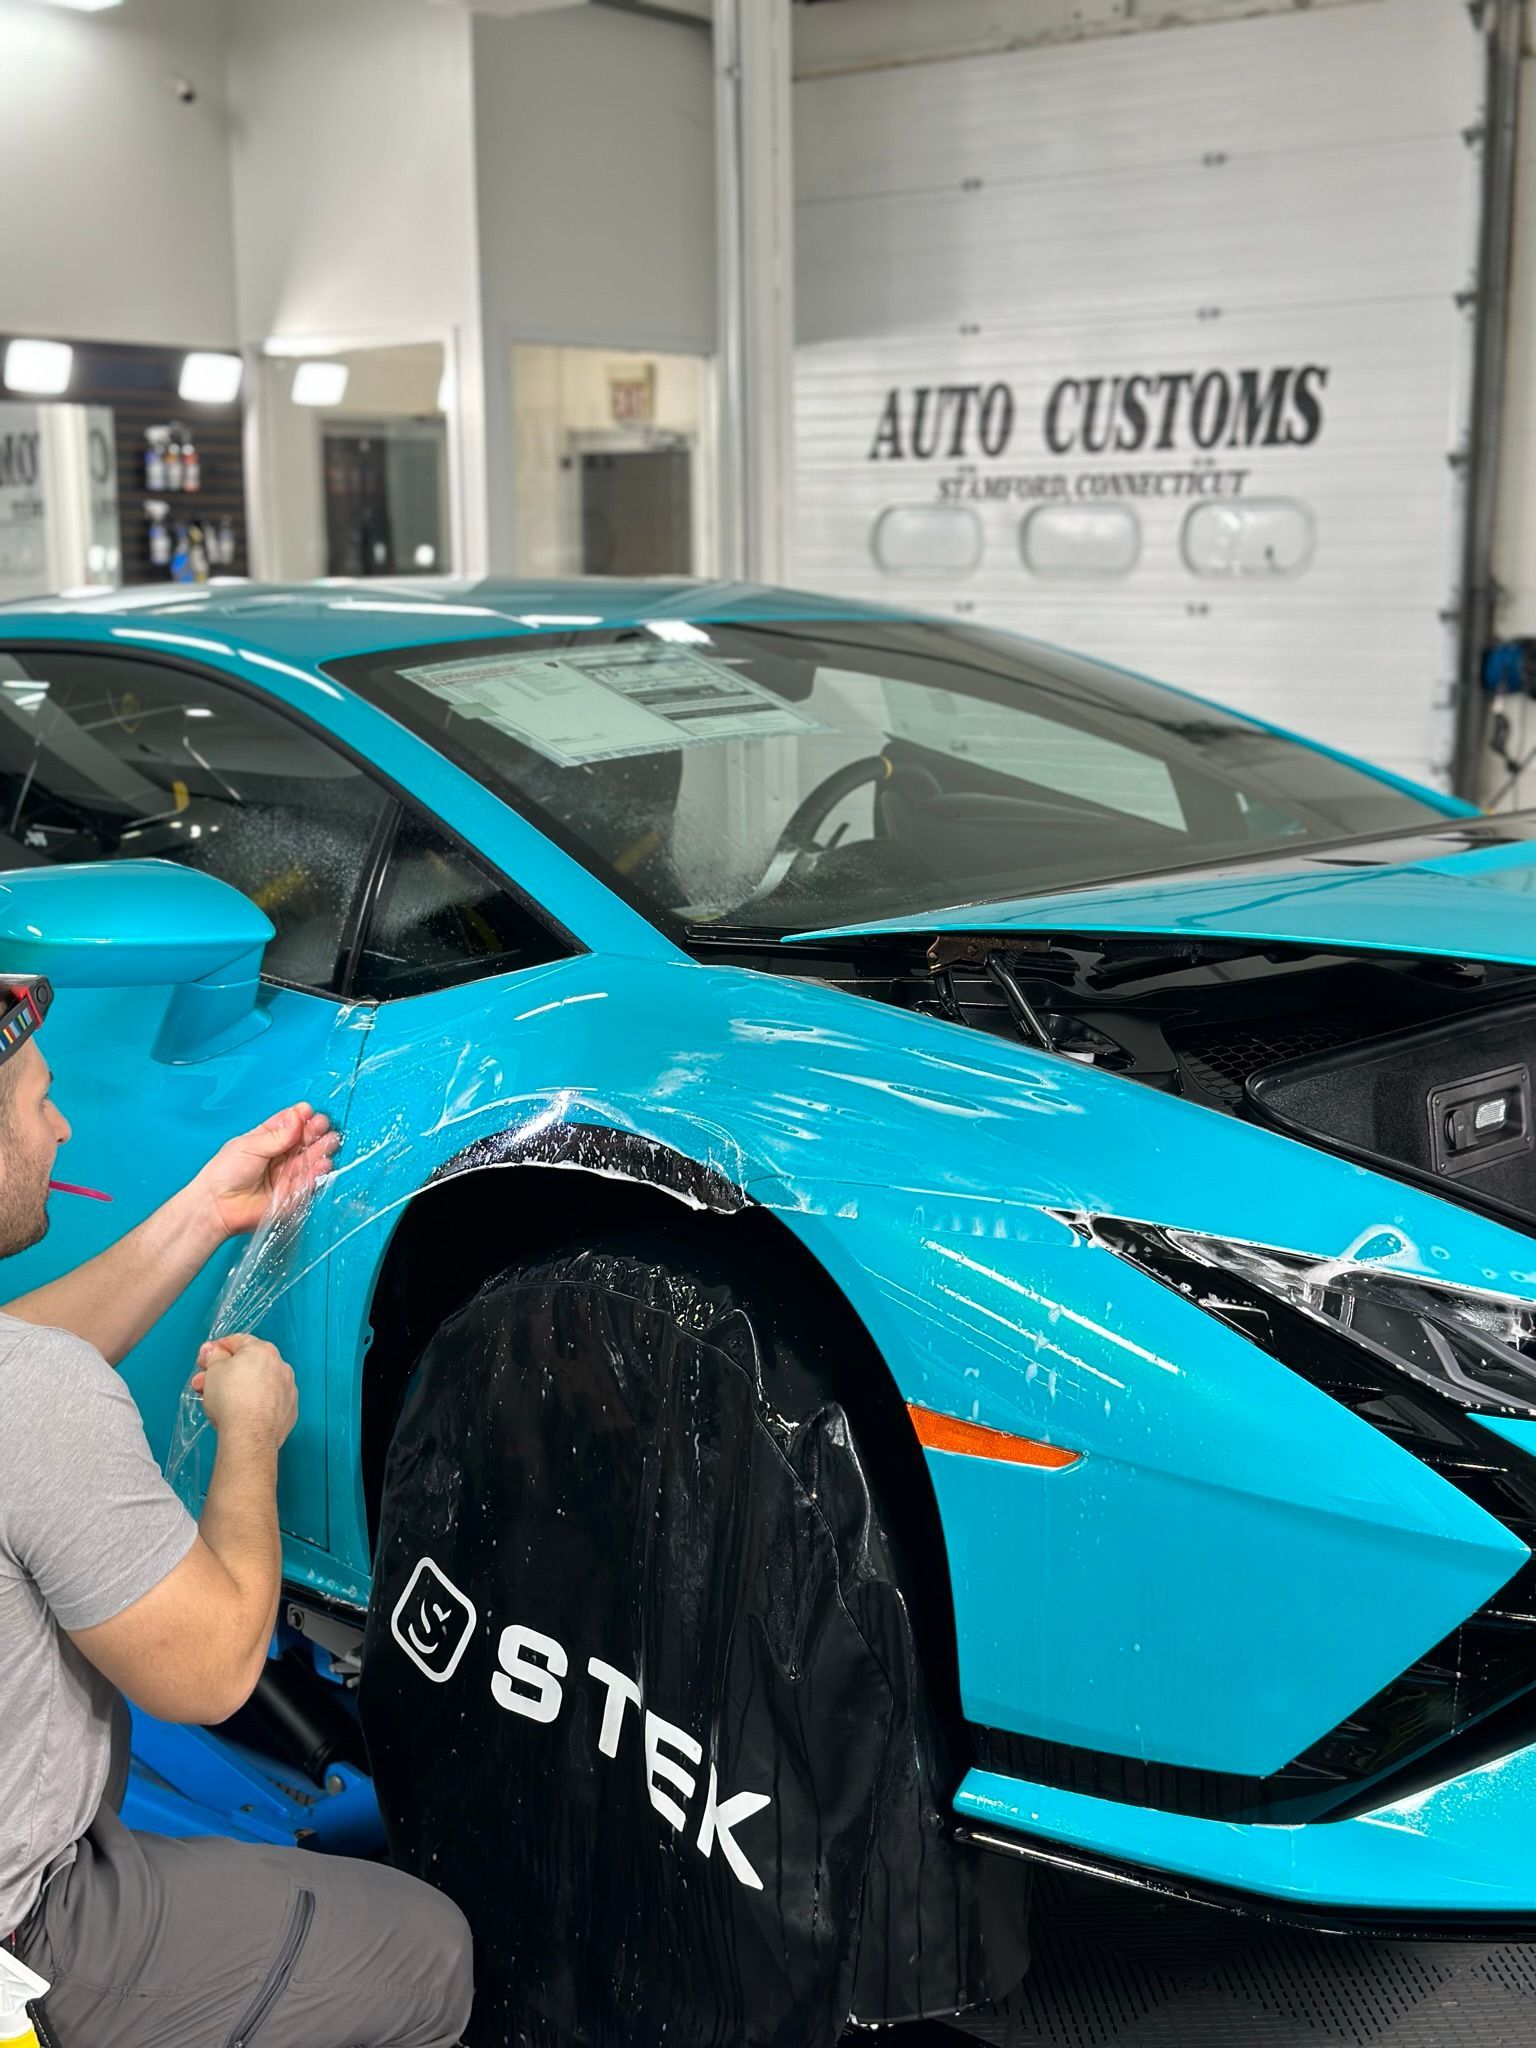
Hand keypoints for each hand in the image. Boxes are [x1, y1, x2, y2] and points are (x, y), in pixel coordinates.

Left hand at [188, 1102, 339, 1244]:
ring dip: (320, 1150)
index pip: (287, 1124)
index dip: (299, 1117)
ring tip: (330, 1141)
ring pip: (308, 1160)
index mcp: (265, 1139)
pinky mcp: (291, 1194)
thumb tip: (297, 1117)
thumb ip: (276, 1136)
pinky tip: (324, 1163)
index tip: (308, 1112)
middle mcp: (278, 1156)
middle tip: (323, 1126)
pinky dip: (317, 1172)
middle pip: (302, 1141)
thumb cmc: (224, 1173)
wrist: (217, 1206)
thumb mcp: (249, 1147)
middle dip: (314, 1132)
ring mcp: (285, 1175)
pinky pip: (308, 1182)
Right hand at [194, 1334, 297, 1448]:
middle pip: (247, 1365)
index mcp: (263, 1351)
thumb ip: (214, 1356)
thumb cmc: (230, 1397)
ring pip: (258, 1384)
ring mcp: (288, 1390)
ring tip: (217, 1401)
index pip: (237, 1341)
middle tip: (203, 1383)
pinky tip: (239, 1413)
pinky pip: (268, 1402)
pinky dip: (254, 1404)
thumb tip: (214, 1351)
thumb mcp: (214, 1370)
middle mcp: (281, 1366)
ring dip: (238, 1388)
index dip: (216, 1349)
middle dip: (222, 1372)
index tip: (203, 1360)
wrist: (250, 1435)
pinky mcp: (289, 1411)